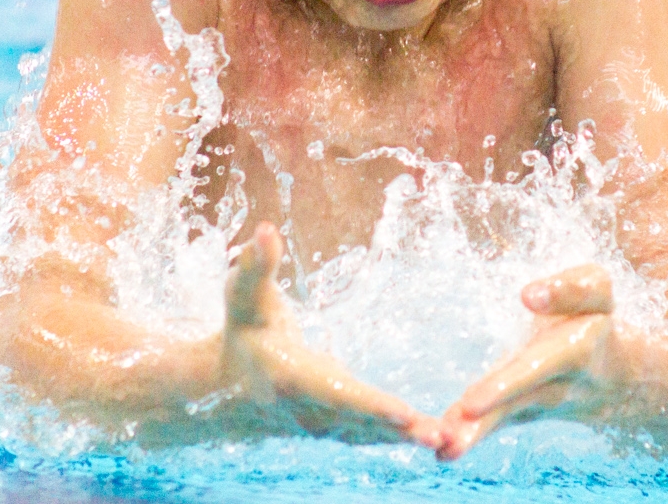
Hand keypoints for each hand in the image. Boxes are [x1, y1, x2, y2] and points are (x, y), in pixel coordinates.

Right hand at [216, 222, 444, 447]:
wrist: (221, 387)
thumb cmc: (241, 329)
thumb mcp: (243, 294)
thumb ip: (256, 265)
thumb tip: (266, 230)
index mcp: (288, 376)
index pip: (334, 391)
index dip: (368, 404)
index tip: (403, 412)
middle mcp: (306, 408)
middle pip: (358, 420)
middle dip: (396, 427)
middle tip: (437, 434)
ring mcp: (319, 424)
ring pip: (367, 433)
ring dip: (406, 438)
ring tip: (446, 438)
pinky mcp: (333, 428)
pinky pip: (368, 435)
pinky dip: (398, 438)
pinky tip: (434, 437)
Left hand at [437, 264, 618, 459]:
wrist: (618, 377)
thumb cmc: (597, 319)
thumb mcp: (597, 291)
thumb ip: (569, 289)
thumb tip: (530, 295)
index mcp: (577, 346)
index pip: (559, 346)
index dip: (543, 334)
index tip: (524, 305)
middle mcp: (561, 381)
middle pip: (530, 388)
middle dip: (501, 395)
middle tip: (469, 406)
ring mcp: (542, 403)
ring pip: (511, 416)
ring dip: (480, 429)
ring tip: (448, 441)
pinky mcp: (523, 414)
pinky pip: (499, 426)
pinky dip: (472, 438)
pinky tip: (444, 452)